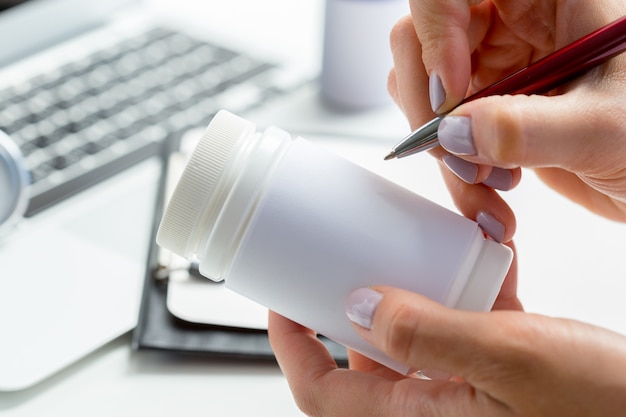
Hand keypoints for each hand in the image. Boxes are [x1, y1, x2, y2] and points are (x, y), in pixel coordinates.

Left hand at [269, 284, 625, 416]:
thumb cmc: (601, 410)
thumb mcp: (507, 359)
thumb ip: (425, 332)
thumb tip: (358, 306)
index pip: (323, 391)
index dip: (291, 347)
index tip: (281, 301)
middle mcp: (437, 409)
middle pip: (363, 356)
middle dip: (352, 304)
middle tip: (344, 260)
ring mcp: (469, 389)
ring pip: (415, 334)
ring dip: (415, 286)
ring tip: (417, 244)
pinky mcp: (501, 371)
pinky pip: (465, 324)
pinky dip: (468, 286)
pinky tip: (484, 250)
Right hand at [388, 0, 625, 239]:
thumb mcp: (605, 127)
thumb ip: (527, 129)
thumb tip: (454, 131)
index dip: (437, 28)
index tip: (452, 92)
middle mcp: (515, 27)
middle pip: (422, 41)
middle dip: (433, 107)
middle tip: (458, 153)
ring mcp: (498, 70)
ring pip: (428, 93)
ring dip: (443, 148)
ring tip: (485, 183)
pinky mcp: (490, 113)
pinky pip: (443, 132)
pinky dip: (454, 169)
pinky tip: (489, 192)